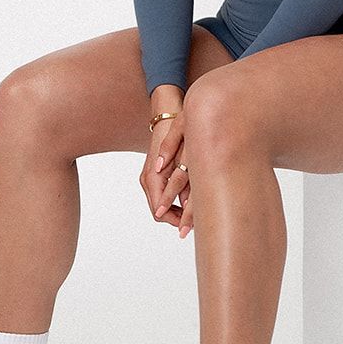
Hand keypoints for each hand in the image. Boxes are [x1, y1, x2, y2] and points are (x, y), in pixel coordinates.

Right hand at [142, 109, 192, 238]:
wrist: (167, 116)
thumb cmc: (177, 133)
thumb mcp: (183, 157)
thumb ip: (184, 181)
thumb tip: (190, 204)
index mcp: (152, 177)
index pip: (160, 211)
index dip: (175, 221)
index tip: (191, 227)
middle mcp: (148, 179)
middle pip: (159, 212)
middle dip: (176, 220)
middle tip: (194, 225)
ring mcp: (148, 177)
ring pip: (160, 205)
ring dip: (175, 212)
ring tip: (193, 216)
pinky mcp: (154, 174)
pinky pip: (161, 195)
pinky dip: (173, 202)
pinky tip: (188, 202)